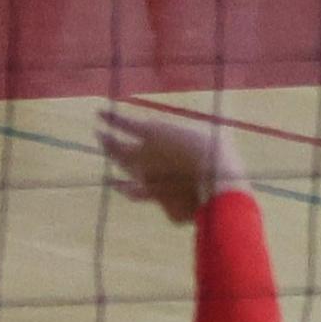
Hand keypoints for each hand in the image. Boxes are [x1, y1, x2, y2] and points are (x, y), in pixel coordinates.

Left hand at [96, 108, 244, 221]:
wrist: (221, 189)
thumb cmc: (217, 152)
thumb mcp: (204, 132)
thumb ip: (187, 134)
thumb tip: (183, 136)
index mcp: (152, 135)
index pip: (122, 123)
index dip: (110, 118)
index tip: (99, 114)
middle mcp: (143, 160)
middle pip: (116, 152)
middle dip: (106, 143)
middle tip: (100, 137)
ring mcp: (150, 186)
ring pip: (127, 184)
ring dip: (118, 180)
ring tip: (111, 180)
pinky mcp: (165, 207)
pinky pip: (159, 202)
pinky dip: (158, 201)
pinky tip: (161, 204)